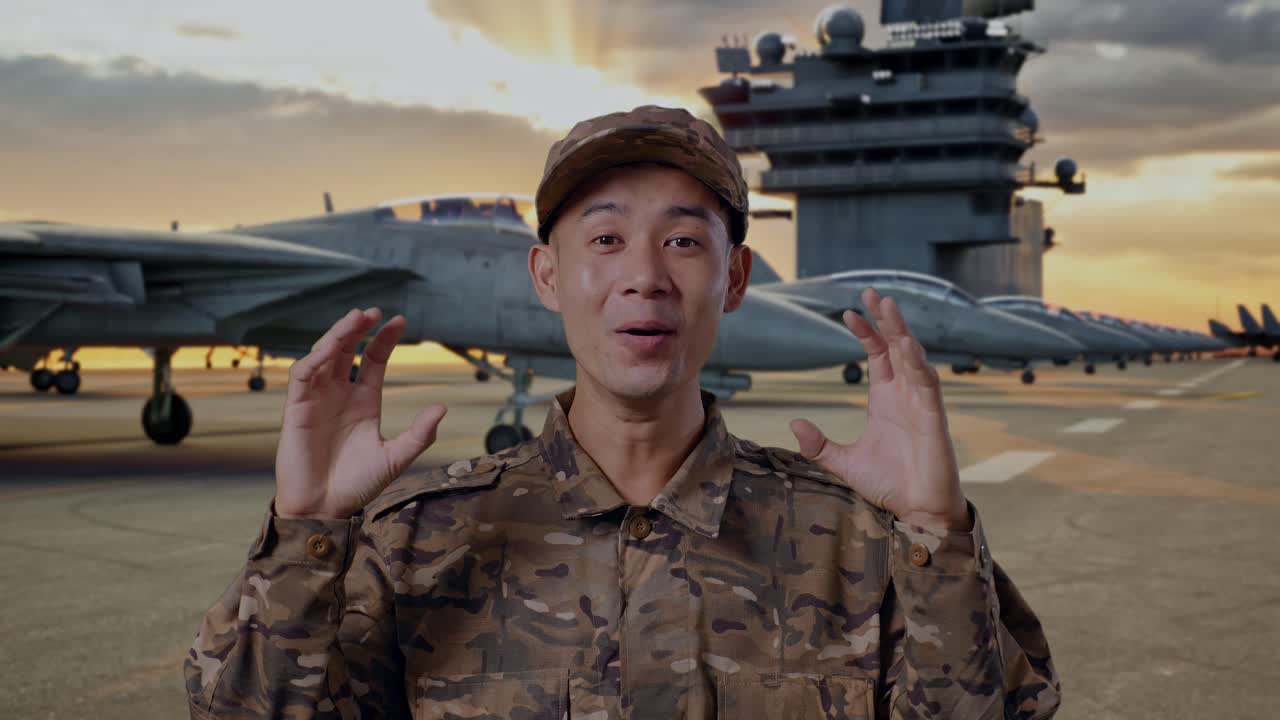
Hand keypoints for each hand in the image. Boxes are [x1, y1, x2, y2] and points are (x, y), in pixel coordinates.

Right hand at [274, 308, 446, 518]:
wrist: (325, 508)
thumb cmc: (357, 484)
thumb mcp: (395, 457)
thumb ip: (419, 433)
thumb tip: (442, 406)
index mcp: (364, 401)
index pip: (372, 360)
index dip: (383, 340)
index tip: (399, 320)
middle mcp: (340, 395)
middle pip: (346, 350)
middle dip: (358, 329)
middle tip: (373, 311)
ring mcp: (317, 399)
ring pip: (324, 355)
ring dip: (337, 335)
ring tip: (355, 319)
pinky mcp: (296, 408)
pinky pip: (302, 375)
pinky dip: (314, 358)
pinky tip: (330, 349)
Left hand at [790, 288, 968, 529]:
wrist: (917, 511)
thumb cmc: (889, 483)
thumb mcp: (843, 462)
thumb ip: (818, 444)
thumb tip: (795, 423)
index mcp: (886, 399)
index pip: (877, 355)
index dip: (866, 333)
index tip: (847, 313)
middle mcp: (905, 394)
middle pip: (896, 346)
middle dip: (885, 319)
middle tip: (871, 292)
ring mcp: (921, 402)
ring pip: (913, 356)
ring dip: (901, 330)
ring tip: (888, 305)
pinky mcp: (934, 416)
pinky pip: (927, 382)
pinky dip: (917, 361)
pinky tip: (906, 344)